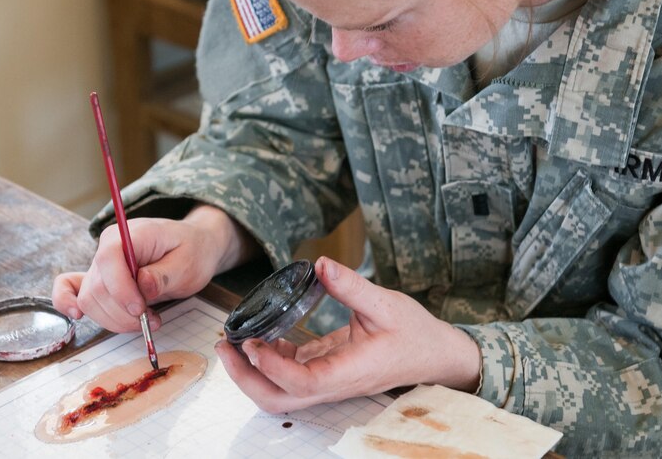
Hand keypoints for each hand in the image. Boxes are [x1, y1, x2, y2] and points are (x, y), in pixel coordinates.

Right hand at [52, 204, 257, 332]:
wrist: (193, 247)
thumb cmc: (191, 250)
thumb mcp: (188, 261)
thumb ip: (164, 274)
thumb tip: (143, 286)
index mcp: (128, 234)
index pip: (108, 261)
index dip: (120, 290)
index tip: (141, 310)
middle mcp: (108, 247)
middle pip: (98, 287)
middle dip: (123, 313)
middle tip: (152, 320)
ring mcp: (100, 263)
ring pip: (90, 300)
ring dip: (115, 319)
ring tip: (146, 320)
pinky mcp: (99, 278)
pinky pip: (69, 288)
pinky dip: (67, 303)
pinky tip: (77, 316)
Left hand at [215, 257, 480, 413]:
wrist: (436, 356)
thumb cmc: (416, 334)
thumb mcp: (388, 305)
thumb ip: (352, 287)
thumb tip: (321, 264)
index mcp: (349, 372)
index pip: (302, 382)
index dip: (272, 367)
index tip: (253, 342)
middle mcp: (334, 384)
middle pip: (278, 398)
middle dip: (245, 378)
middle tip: (224, 346)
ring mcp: (329, 382)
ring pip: (280, 392)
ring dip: (252, 371)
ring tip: (234, 340)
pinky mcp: (327, 372)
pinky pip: (291, 375)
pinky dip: (271, 359)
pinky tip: (265, 336)